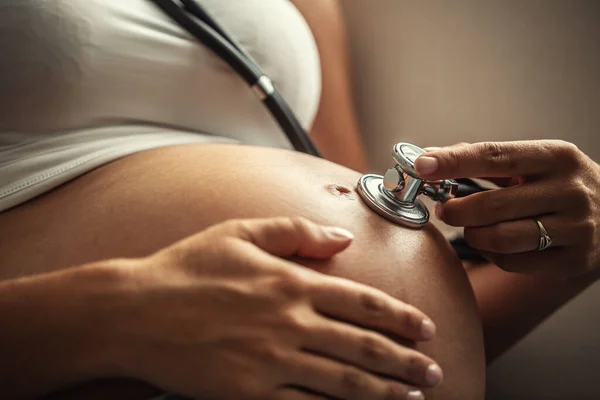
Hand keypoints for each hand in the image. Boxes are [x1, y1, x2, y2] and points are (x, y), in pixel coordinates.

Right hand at [116, 217, 441, 399]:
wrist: (135, 311)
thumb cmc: (186, 268)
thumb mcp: (240, 232)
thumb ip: (295, 232)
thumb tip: (340, 240)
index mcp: (290, 282)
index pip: (361, 302)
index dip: (399, 317)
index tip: (426, 328)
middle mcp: (289, 322)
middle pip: (363, 345)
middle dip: (405, 360)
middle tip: (434, 371)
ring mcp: (272, 361)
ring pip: (344, 380)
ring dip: (385, 390)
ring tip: (412, 396)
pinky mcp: (251, 391)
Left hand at [416, 140, 599, 277]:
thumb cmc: (556, 183)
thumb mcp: (532, 162)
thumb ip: (483, 158)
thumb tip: (430, 157)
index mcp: (556, 156)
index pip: (494, 156)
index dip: (453, 162)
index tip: (421, 166)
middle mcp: (570, 190)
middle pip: (491, 205)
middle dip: (455, 210)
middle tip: (444, 209)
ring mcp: (576, 227)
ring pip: (500, 238)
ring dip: (472, 234)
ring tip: (471, 227)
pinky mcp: (573, 260)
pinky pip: (512, 262)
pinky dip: (492, 254)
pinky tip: (495, 244)